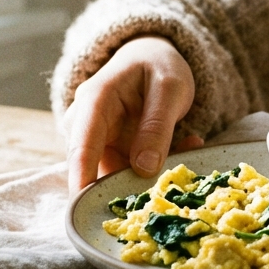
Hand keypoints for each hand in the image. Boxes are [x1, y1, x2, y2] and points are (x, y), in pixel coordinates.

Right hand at [63, 36, 203, 190]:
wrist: (152, 58)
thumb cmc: (158, 65)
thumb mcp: (169, 88)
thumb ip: (157, 126)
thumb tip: (144, 168)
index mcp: (94, 102)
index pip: (81, 147)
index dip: (82, 181)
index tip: (86, 210)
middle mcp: (87, 125)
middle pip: (93, 169)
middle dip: (125, 186)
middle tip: (163, 193)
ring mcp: (99, 141)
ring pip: (115, 174)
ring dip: (150, 175)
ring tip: (187, 154)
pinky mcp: (113, 152)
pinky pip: (130, 171)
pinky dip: (157, 167)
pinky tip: (187, 146)